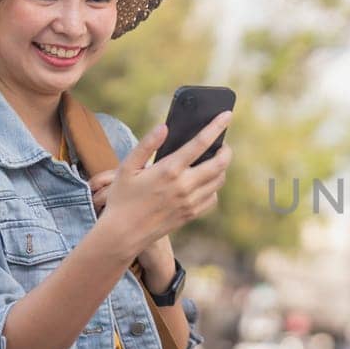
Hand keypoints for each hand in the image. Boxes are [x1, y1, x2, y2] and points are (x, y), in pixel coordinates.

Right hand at [99, 111, 233, 260]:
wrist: (123, 234)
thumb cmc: (122, 198)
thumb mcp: (126, 167)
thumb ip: (146, 145)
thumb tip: (164, 127)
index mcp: (169, 170)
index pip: (200, 143)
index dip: (216, 127)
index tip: (227, 114)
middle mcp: (184, 186)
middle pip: (219, 164)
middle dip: (226, 151)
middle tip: (223, 145)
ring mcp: (190, 202)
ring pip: (219, 181)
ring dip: (221, 168)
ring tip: (213, 161)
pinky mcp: (191, 214)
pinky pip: (213, 198)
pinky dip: (214, 187)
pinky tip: (204, 182)